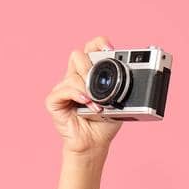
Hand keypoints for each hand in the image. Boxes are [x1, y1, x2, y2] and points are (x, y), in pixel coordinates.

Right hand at [45, 36, 124, 154]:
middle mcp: (74, 77)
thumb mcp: (118, 103)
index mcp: (88, 73)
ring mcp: (63, 88)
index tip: (110, 49)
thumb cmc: (105, 123)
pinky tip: (85, 102)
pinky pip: (63, 90)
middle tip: (101, 86)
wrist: (95, 144)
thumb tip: (133, 78)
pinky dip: (76, 94)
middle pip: (78, 55)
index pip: (90, 48)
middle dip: (91, 69)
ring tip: (97, 105)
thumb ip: (120, 89)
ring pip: (72, 74)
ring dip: (87, 89)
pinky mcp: (54, 101)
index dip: (98, 44)